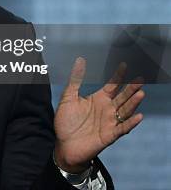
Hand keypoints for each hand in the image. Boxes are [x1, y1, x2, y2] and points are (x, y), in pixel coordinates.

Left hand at [54, 57, 144, 172]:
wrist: (64, 145)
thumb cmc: (66, 122)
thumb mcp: (68, 97)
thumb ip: (75, 80)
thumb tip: (80, 60)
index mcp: (98, 99)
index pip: (112, 86)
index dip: (118, 76)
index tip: (124, 64)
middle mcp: (107, 109)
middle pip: (122, 97)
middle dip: (131, 88)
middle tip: (140, 79)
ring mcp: (110, 122)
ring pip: (125, 111)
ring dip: (133, 103)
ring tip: (140, 94)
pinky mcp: (110, 135)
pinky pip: (123, 128)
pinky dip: (131, 123)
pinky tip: (138, 116)